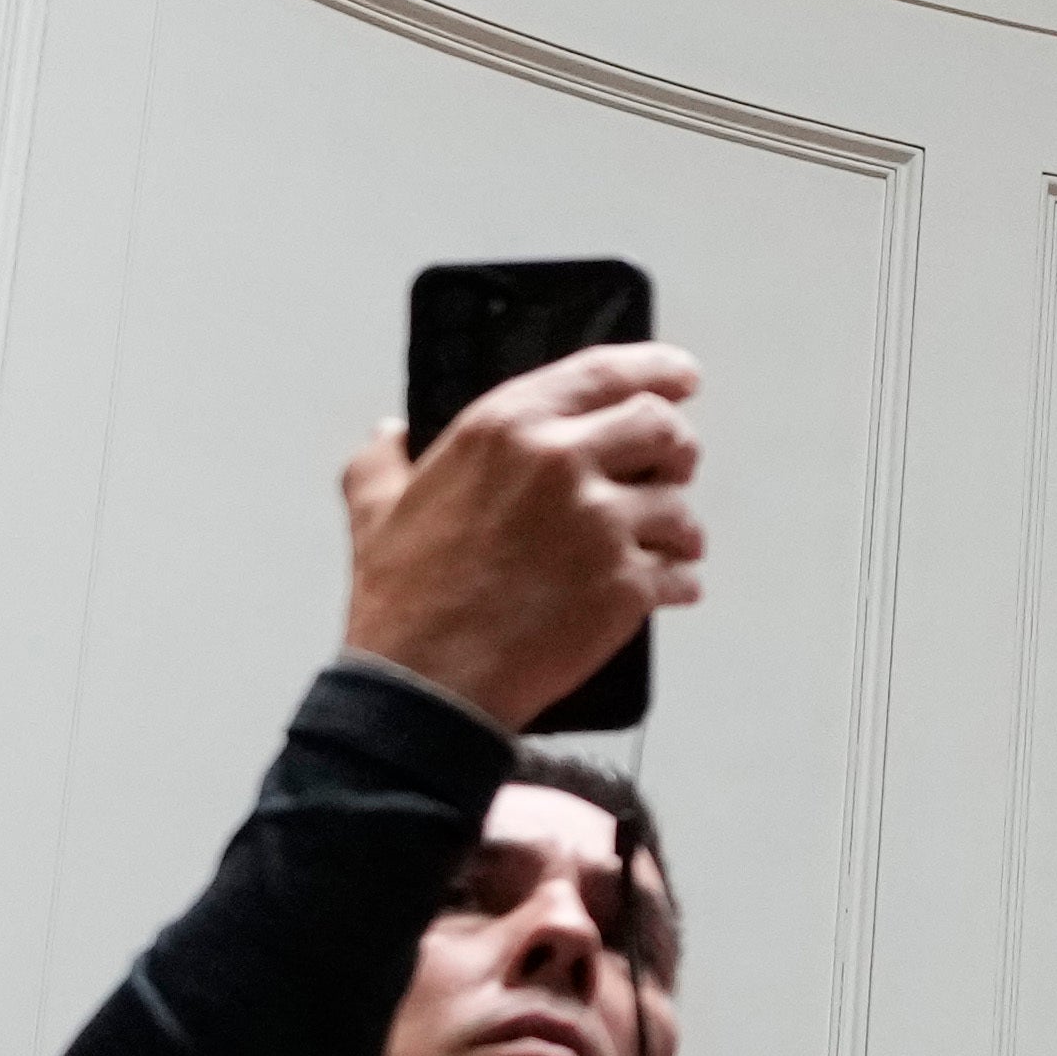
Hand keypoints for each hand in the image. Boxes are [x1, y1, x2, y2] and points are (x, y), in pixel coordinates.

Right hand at [337, 345, 704, 730]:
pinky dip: (680, 582)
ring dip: (680, 527)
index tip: (683, 377)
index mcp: (505, 426)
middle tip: (672, 470)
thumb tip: (389, 434)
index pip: (606, 372)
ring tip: (666, 545)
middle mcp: (560, 461)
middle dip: (677, 449)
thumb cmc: (403, 599)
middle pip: (662, 427)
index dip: (657, 369)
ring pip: (680, 505)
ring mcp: (599, 524)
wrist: (426, 686)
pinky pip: (681, 574)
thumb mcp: (374, 508)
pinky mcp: (625, 586)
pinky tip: (669, 590)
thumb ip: (382, 459)